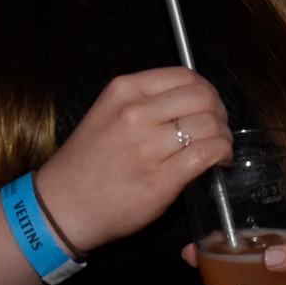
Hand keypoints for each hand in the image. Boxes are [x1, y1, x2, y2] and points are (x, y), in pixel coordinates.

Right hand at [33, 67, 231, 254]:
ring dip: (223, 136)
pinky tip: (217, 162)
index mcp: (125, 90)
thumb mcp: (108, 114)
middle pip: (203, 98)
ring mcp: (148, 146)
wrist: (62, 208)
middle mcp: (136, 112)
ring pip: (209, 125)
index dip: (206, 90)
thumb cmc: (87, 164)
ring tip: (219, 149)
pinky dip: (220, 154)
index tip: (209, 106)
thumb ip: (146, 102)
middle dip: (220, 112)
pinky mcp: (160, 179)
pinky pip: (206, 154)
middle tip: (218, 129)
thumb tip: (193, 102)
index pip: (184, 75)